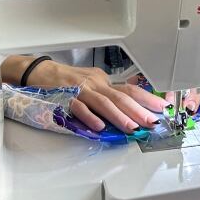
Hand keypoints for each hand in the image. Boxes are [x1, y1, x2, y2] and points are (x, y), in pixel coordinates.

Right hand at [1, 56, 167, 133]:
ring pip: (103, 103)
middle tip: (153, 121)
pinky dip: (89, 117)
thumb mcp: (90, 83)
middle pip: (120, 96)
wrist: (38, 72)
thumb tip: (126, 108)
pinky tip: (99, 127)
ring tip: (132, 127)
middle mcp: (94, 84)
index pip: (128, 89)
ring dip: (119, 116)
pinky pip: (78, 108)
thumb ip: (106, 94)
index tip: (161, 107)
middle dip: (139, 110)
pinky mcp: (64, 97)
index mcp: (102, 81)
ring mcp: (80, 90)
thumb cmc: (64, 80)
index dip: (146, 98)